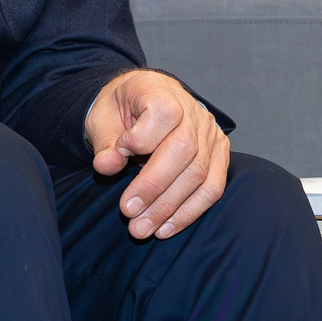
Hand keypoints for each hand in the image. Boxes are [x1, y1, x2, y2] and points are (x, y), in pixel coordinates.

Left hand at [84, 70, 230, 239]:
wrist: (142, 103)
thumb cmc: (121, 111)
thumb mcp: (102, 118)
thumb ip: (105, 141)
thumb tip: (106, 166)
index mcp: (162, 91)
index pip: (164, 115)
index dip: (140, 140)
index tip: (119, 154)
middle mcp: (193, 110)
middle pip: (184, 150)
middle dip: (154, 187)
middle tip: (129, 214)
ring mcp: (210, 133)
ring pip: (199, 174)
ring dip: (170, 207)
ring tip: (143, 229)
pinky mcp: (219, 154)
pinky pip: (212, 188)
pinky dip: (189, 212)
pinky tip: (166, 228)